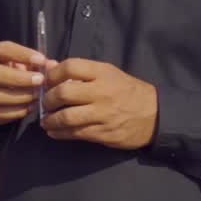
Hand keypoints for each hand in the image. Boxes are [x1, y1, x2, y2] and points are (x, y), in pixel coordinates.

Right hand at [0, 41, 46, 124]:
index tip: (41, 60)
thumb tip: (52, 64)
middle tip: (39, 81)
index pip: (1, 49)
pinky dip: (16, 111)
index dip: (20, 53)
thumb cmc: (18, 77)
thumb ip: (39, 65)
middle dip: (19, 78)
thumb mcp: (28, 68)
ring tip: (37, 96)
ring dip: (20, 97)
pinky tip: (30, 107)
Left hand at [41, 58, 158, 149]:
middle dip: (47, 99)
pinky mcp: (105, 133)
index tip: (45, 81)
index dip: (52, 74)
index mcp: (103, 73)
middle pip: (64, 93)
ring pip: (67, 117)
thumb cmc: (126, 90)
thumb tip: (48, 67)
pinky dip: (60, 133)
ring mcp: (103, 114)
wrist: (156, 115)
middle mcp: (102, 92)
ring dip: (50, 120)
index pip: (70, 67)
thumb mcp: (108, 74)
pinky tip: (54, 132)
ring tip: (46, 121)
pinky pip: (76, 134)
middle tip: (44, 103)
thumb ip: (80, 71)